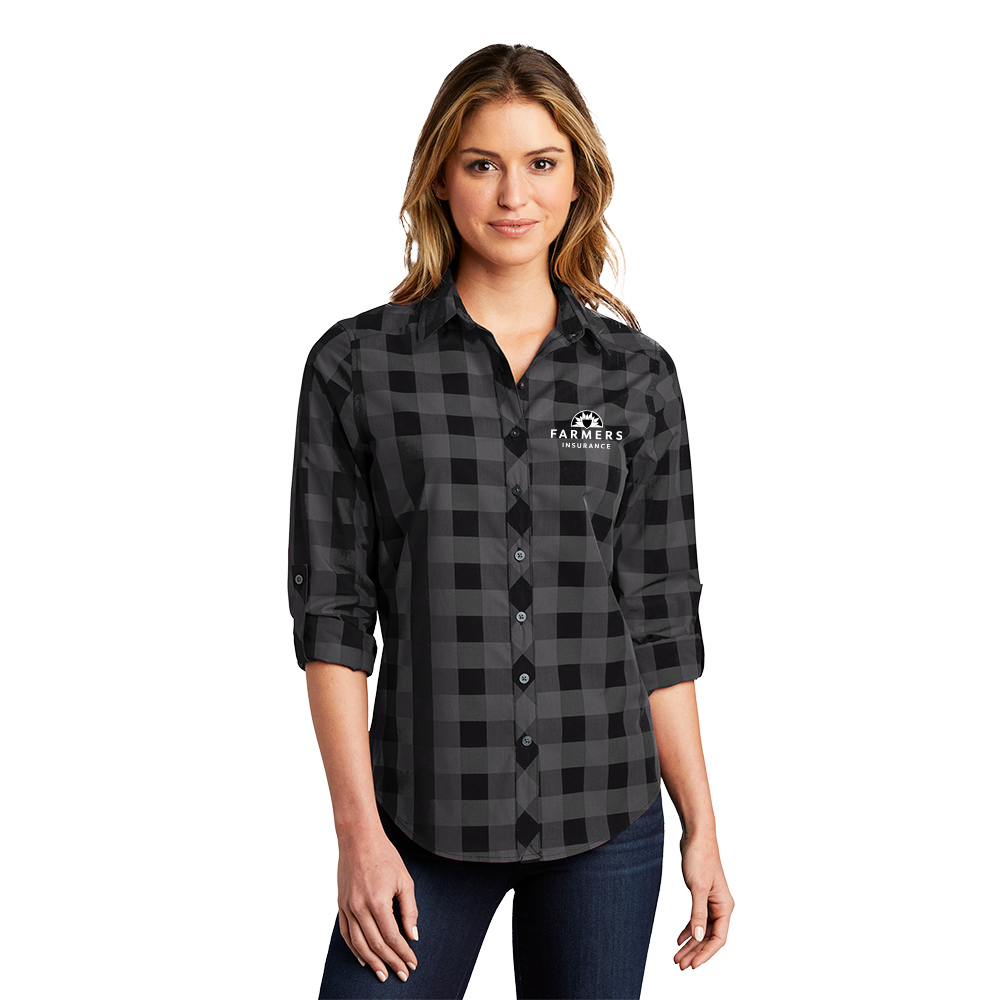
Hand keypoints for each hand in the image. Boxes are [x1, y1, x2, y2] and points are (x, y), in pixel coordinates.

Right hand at [337, 828, 419, 982]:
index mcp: (378, 902)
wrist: (358, 839)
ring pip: (359, 944)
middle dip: (391, 962)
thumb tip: (413, 935)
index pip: (392, 937)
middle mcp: (360, 908)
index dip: (403, 953)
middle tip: (402, 974)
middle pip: (376, 945)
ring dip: (371, 962)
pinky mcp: (341, 905)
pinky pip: (346, 933)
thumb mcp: (404, 880)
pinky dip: (354, 949)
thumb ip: (409, 909)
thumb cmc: (384, 856)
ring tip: (382, 974)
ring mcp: (348, 907)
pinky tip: (362, 959)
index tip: (412, 963)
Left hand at [673, 829, 733, 969]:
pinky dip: (688, 930)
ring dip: (690, 944)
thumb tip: (697, 937)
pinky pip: (697, 919)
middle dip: (695, 952)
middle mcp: (720, 906)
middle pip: (709, 937)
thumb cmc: (700, 858)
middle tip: (680, 965)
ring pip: (702, 930)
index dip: (706, 953)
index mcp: (724, 906)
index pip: (718, 938)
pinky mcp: (701, 895)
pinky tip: (679, 939)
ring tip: (677, 957)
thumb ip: (698, 913)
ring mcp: (711, 901)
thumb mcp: (697, 887)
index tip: (693, 965)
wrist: (696, 836)